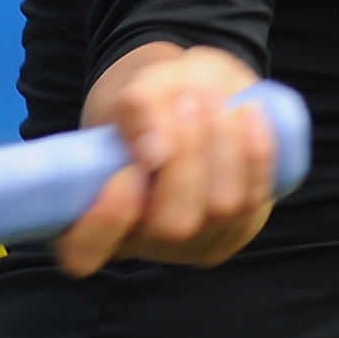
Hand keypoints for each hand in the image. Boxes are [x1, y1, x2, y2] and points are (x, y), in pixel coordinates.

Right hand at [54, 44, 278, 278]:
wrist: (191, 95)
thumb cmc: (151, 98)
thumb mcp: (137, 85)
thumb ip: (138, 108)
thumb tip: (153, 153)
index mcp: (91, 216)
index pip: (83, 252)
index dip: (105, 221)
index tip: (127, 168)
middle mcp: (140, 241)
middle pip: (170, 225)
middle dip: (187, 157)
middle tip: (187, 101)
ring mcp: (192, 242)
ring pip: (219, 209)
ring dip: (223, 145)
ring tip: (214, 97)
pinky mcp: (236, 229)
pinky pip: (254, 199)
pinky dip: (255, 153)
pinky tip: (249, 114)